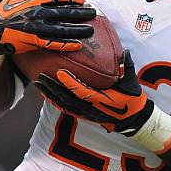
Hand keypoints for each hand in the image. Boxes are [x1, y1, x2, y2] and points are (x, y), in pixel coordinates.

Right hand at [0, 0, 95, 71]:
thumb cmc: (8, 9)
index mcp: (35, 1)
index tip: (84, 0)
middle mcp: (37, 14)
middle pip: (63, 13)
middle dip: (80, 13)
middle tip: (94, 14)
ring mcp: (36, 28)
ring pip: (61, 29)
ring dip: (77, 30)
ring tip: (90, 31)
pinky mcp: (33, 41)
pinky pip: (53, 43)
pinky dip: (65, 44)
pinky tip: (77, 45)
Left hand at [35, 50, 153, 135]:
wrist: (132, 118)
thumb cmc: (131, 98)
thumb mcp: (131, 82)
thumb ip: (127, 66)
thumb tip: (124, 51)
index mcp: (101, 100)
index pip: (82, 92)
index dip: (70, 83)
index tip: (59, 72)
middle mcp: (90, 109)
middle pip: (66, 99)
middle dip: (52, 88)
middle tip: (40, 76)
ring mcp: (85, 113)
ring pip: (63, 105)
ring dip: (50, 94)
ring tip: (38, 83)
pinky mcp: (83, 115)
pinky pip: (65, 108)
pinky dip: (54, 101)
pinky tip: (46, 93)